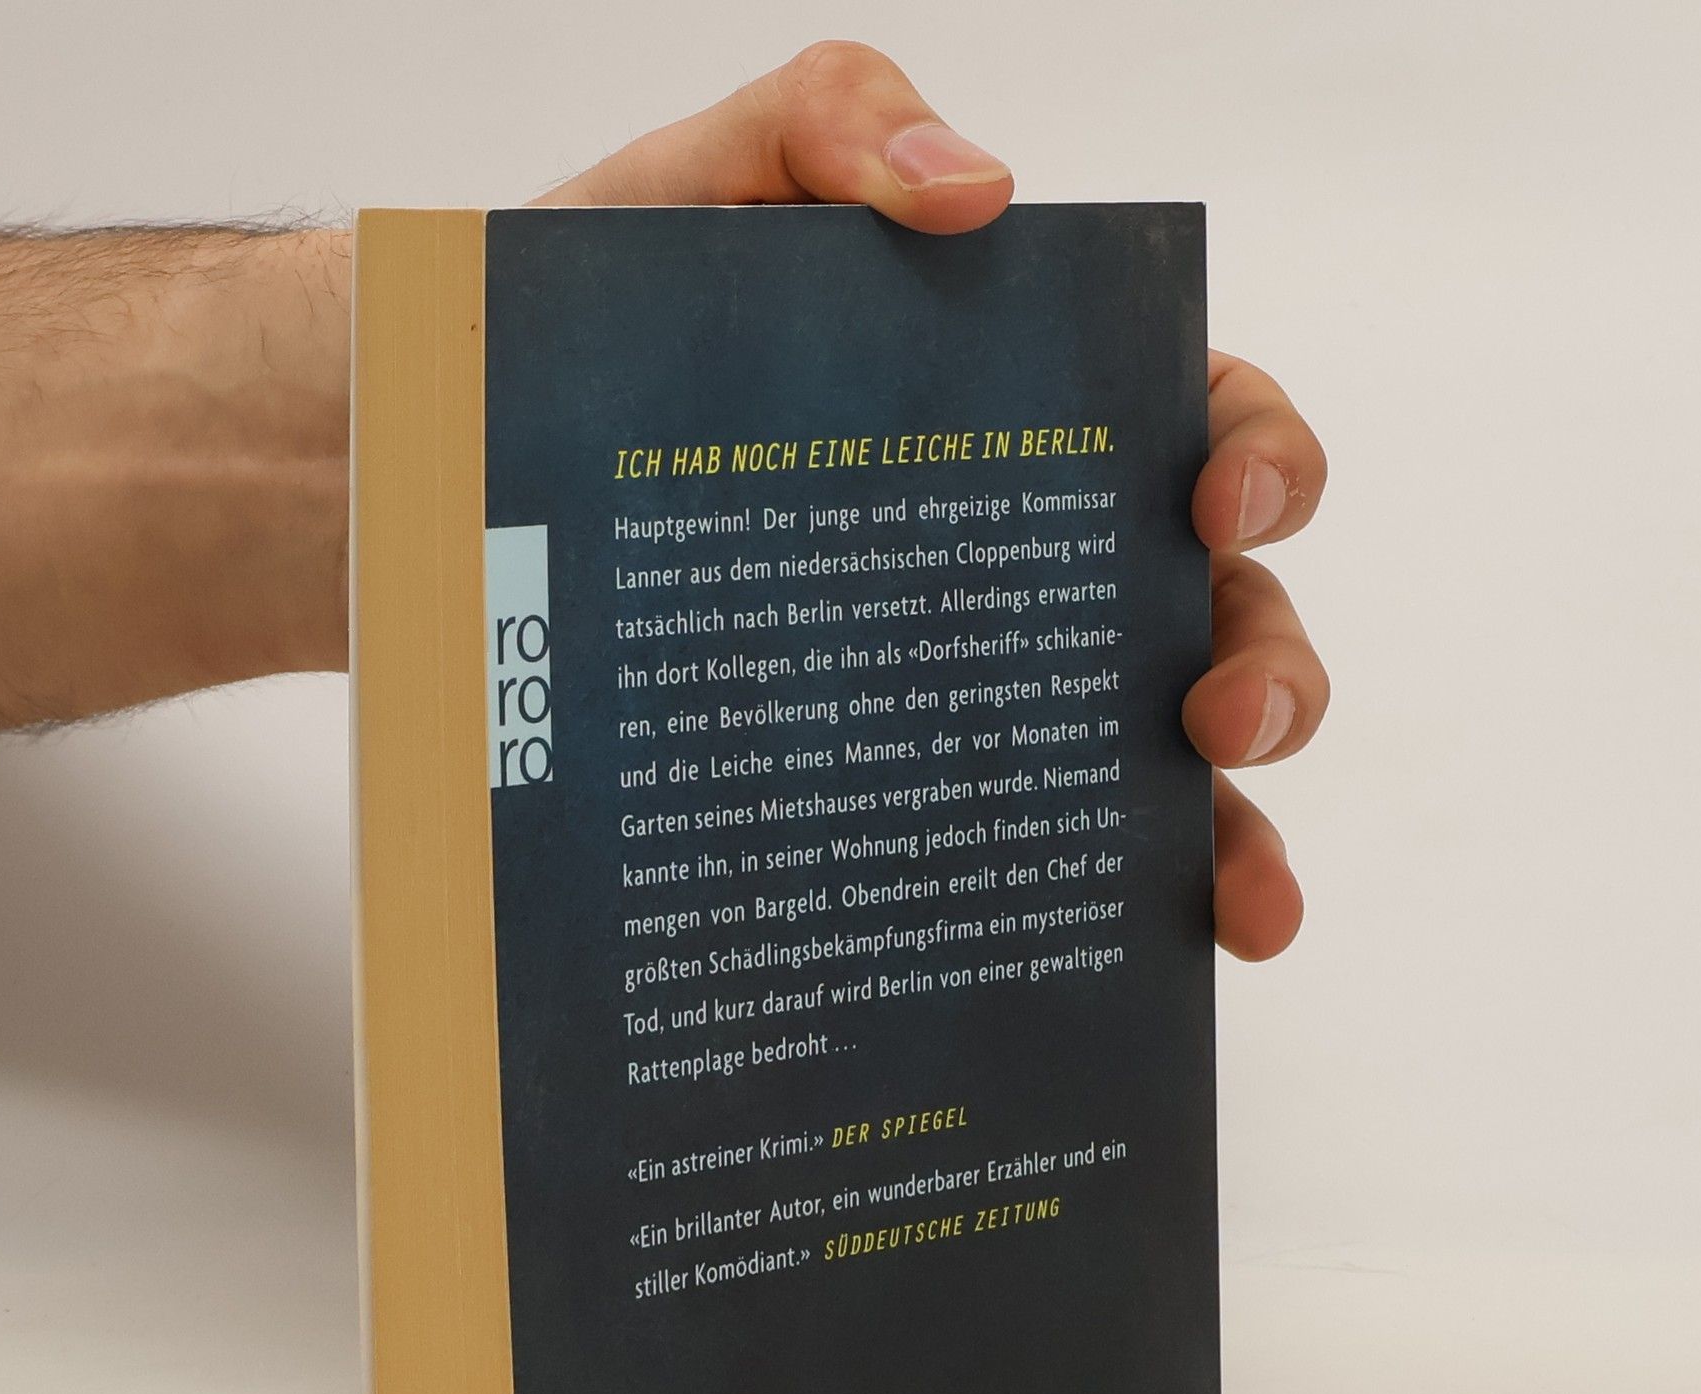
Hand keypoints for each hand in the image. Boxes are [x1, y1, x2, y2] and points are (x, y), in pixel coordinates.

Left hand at [537, 42, 1328, 959]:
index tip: (1215, 507)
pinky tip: (1127, 963)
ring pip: (1153, 764)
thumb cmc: (588, 327)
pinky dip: (1101, 912)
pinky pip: (1020, 856)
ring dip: (1229, 831)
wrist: (435, 469)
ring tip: (1242, 898)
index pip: (1197, 419)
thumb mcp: (696, 187)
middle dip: (1265, 668)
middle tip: (1218, 719)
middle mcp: (1022, 557)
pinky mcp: (889, 783)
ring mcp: (965, 684)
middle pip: (1215, 612)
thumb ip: (831, 123)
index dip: (1254, 458)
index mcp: (1025, 406)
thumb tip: (977, 188)